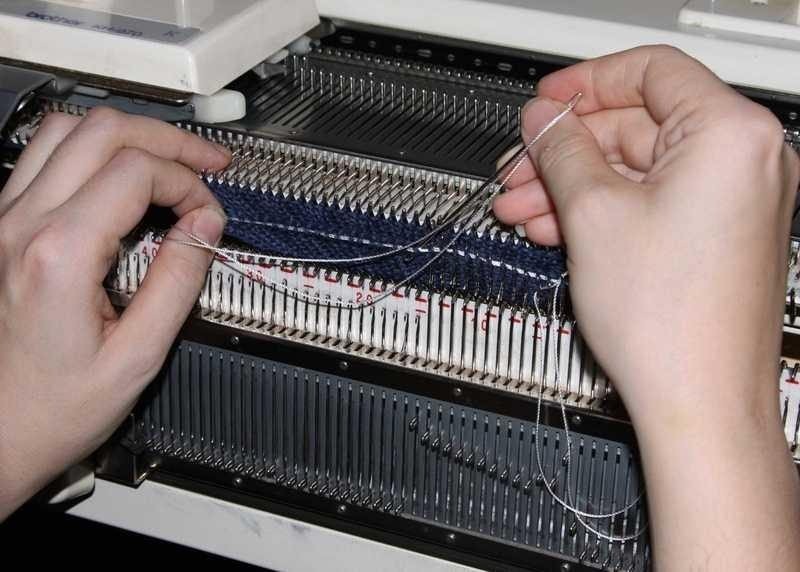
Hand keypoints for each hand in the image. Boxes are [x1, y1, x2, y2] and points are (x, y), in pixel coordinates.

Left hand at [0, 108, 229, 518]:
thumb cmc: (53, 407)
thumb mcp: (138, 355)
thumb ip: (178, 280)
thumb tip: (205, 225)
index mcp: (58, 255)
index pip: (137, 171)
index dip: (187, 182)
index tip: (208, 212)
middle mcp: (21, 226)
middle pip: (102, 131)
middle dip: (166, 141)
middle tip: (206, 164)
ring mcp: (3, 221)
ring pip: (66, 130)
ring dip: (126, 136)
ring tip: (166, 160)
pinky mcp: (0, 228)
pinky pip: (43, 157)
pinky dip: (91, 152)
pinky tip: (119, 178)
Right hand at [493, 46, 799, 568]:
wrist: (699, 405)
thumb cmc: (670, 323)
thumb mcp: (593, 212)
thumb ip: (562, 149)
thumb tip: (544, 120)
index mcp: (730, 136)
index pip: (650, 71)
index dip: (585, 83)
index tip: (545, 103)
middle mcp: (745, 163)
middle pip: (637, 126)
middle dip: (567, 149)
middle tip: (519, 166)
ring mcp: (733, 203)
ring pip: (636, 170)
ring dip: (573, 185)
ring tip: (523, 207)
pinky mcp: (716, 237)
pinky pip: (650, 203)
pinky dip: (601, 211)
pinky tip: (556, 228)